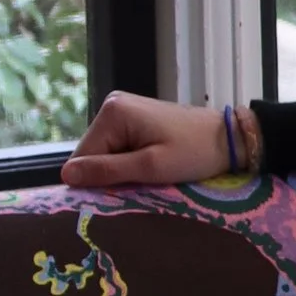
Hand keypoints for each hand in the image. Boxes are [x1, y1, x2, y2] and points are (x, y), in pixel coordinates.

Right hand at [62, 92, 233, 190]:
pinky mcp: (134, 119)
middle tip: (141, 181)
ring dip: (121, 170)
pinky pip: (118, 148)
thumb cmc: (194, 152)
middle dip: (110, 174)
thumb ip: (107, 171)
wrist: (229, 139)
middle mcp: (112, 105)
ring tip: (148, 173)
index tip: (123, 190)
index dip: (98, 180)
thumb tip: (66, 175)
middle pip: (92, 154)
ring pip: (104, 154)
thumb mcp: (150, 167)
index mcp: (112, 112)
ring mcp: (123, 110)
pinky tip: (149, 165)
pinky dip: (129, 162)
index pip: (81, 158)